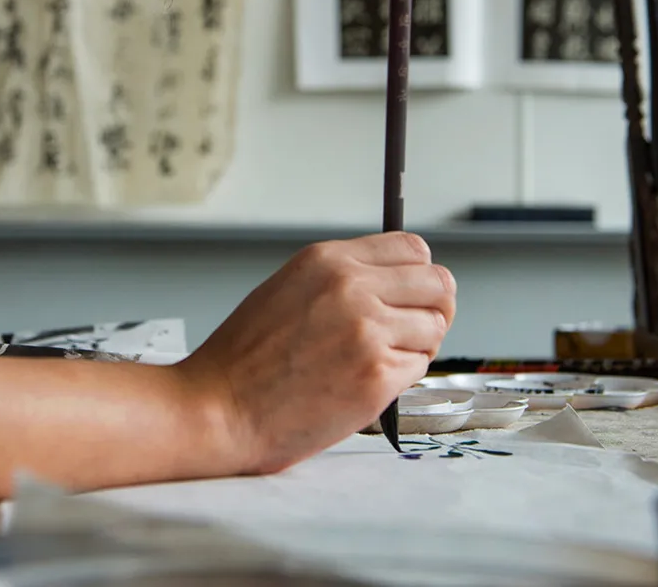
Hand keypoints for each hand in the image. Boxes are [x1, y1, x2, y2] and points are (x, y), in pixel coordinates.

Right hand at [177, 232, 455, 475]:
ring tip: (377, 362)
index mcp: (329, 260)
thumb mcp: (289, 289)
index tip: (415, 295)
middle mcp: (352, 287)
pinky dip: (400, 379)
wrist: (219, 408)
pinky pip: (418, 368)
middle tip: (414, 332)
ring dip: (416, 347)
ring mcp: (368, 330)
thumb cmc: (245, 360)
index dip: (420, 276)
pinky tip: (364, 384)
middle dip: (434, 309)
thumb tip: (397, 284)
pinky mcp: (377, 375)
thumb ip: (344, 280)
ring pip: (435, 328)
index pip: (413, 249)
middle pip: (438, 283)